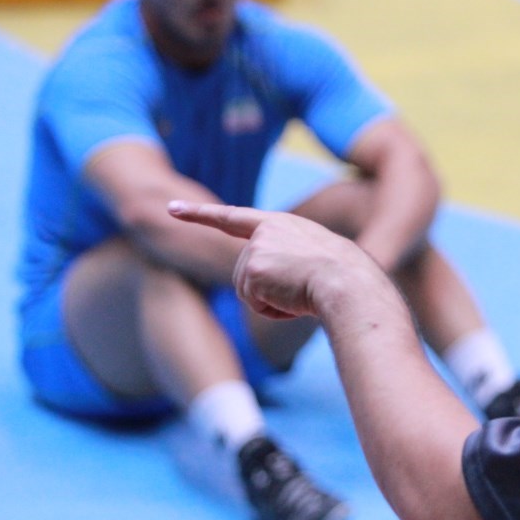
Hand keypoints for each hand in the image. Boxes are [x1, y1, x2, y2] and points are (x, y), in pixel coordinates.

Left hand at [167, 200, 378, 321]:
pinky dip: (275, 310)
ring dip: (273, 301)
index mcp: (279, 224)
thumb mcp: (316, 257)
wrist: (348, 281)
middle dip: (268, 290)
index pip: (233, 217)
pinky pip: (256, 304)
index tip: (171, 209)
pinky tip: (295, 300)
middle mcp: (263, 232)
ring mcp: (256, 250)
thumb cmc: (342, 275)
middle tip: (303, 286)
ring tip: (302, 290)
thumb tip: (277, 285)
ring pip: (248, 291)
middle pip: (245, 274)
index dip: (200, 214)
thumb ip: (287, 261)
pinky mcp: (253, 271)